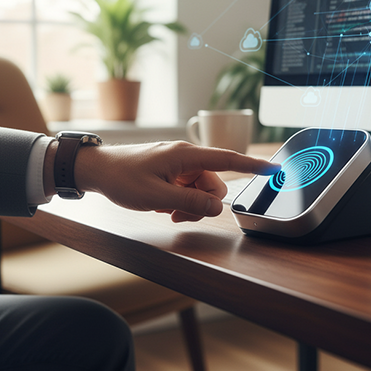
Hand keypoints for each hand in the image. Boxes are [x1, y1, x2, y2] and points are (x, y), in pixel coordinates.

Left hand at [73, 141, 279, 222]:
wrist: (95, 170)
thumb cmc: (121, 178)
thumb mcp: (156, 198)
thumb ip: (190, 204)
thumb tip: (217, 209)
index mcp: (186, 155)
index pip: (228, 159)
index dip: (253, 164)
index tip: (275, 167)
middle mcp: (186, 156)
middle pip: (214, 185)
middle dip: (202, 204)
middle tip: (177, 215)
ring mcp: (178, 164)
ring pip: (201, 191)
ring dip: (189, 206)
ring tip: (166, 211)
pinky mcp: (171, 172)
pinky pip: (187, 190)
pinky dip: (179, 202)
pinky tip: (161, 206)